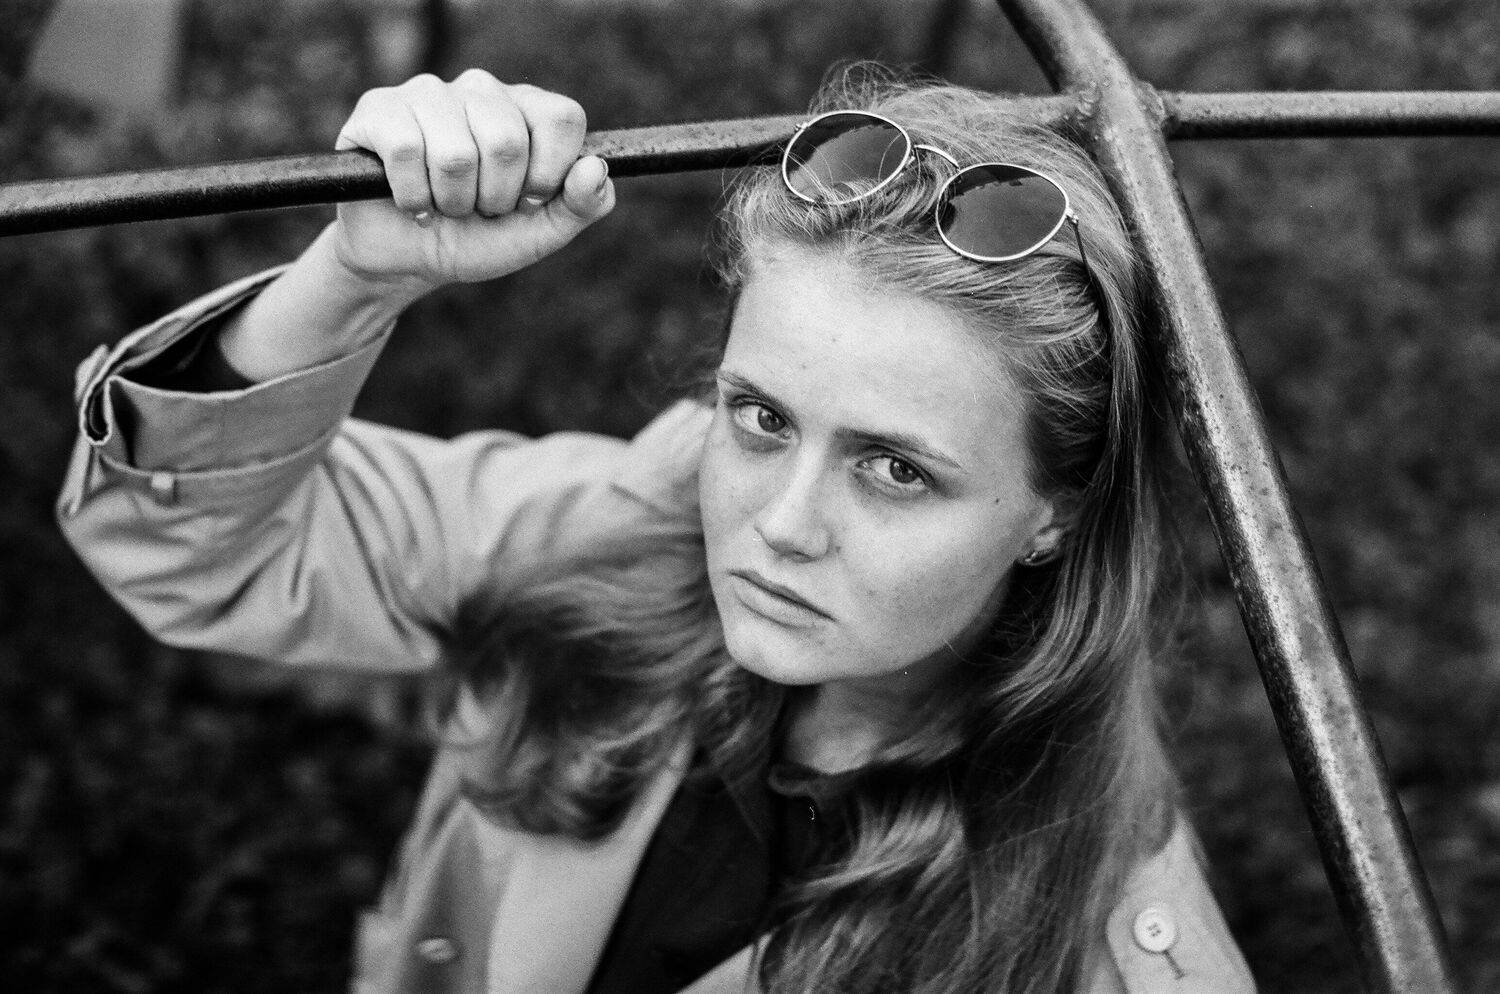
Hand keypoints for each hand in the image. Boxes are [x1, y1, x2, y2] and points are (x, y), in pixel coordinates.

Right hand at [330, 69, 614, 291]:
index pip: (561, 118)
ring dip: (452, 202)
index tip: (528, 201)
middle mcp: (481, 89)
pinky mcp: (379, 109)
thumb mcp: (539, 233)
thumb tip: (595, 168)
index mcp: (527, 110)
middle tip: (479, 208)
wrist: (407, 261)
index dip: (548, 173)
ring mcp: (428, 93)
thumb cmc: (478, 239)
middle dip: (494, 198)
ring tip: (445, 206)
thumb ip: (582, 205)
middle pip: (506, 140)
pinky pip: (406, 150)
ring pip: (455, 152)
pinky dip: (412, 196)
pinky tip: (411, 201)